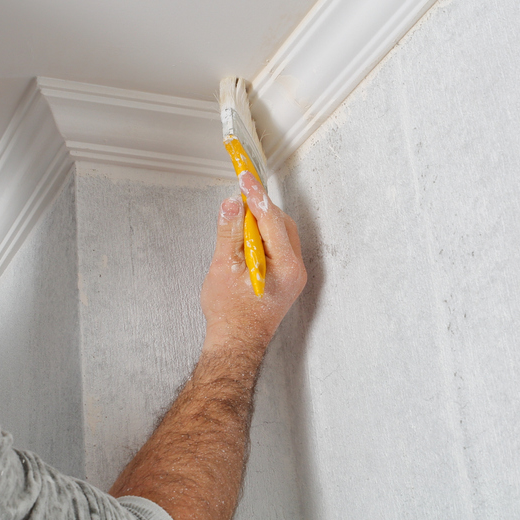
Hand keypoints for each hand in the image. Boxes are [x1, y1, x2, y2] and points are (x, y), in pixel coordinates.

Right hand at [200, 171, 306, 355]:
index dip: (256, 196)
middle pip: (281, 223)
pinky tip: (246, 237)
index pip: (271, 220)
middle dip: (260, 209)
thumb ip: (230, 232)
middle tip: (239, 198)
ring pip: (280, 233)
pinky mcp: (286, 276)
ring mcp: (293, 274)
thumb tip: (233, 203)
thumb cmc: (231, 314)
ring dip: (261, 222)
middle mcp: (296, 269)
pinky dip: (263, 236)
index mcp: (286, 267)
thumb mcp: (224, 268)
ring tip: (238, 220)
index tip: (245, 177)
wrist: (236, 342)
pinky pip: (278, 246)